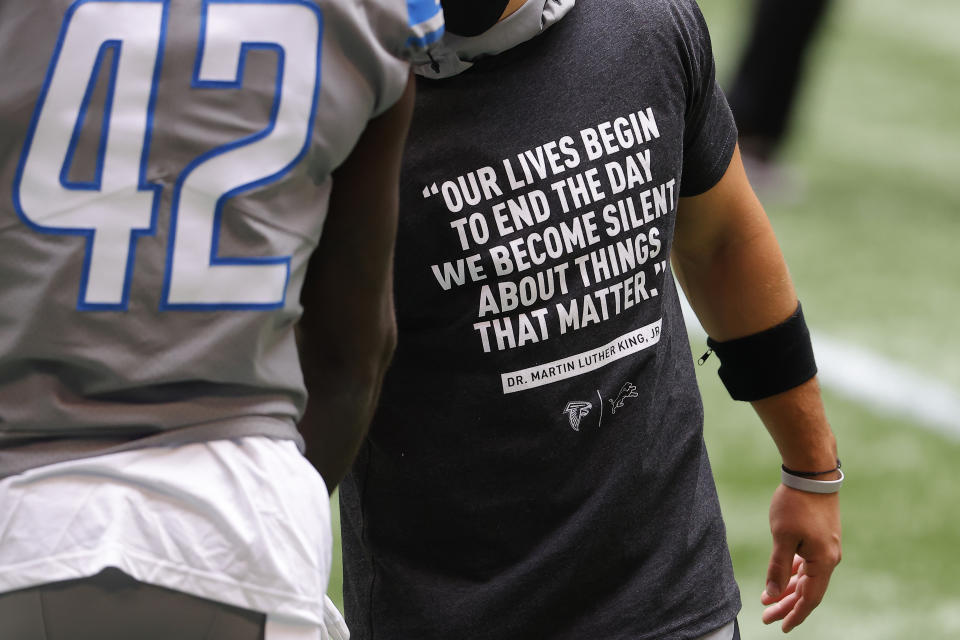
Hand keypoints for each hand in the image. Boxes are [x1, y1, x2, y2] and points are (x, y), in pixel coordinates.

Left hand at [761, 483, 841, 631]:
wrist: (811, 474)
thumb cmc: (796, 504)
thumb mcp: (782, 537)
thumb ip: (778, 567)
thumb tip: (772, 594)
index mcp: (823, 561)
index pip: (810, 598)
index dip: (795, 614)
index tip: (780, 627)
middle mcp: (829, 558)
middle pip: (808, 590)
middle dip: (786, 604)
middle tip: (766, 616)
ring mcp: (826, 547)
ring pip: (807, 577)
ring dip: (788, 589)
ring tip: (768, 599)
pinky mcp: (820, 537)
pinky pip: (808, 564)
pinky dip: (794, 573)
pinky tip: (781, 578)